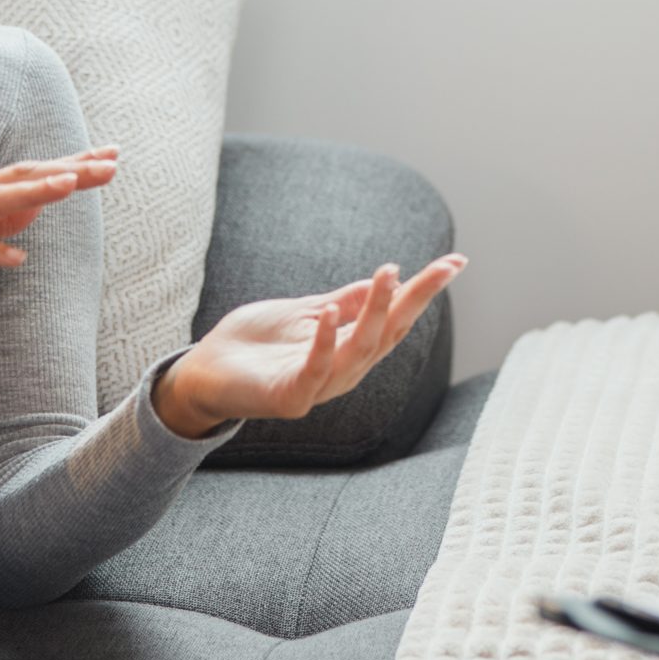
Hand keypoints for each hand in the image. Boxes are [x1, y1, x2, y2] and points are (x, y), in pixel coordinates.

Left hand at [153, 255, 467, 437]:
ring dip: (374, 311)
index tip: (456, 262)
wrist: (203, 373)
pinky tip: (328, 315)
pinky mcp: (290, 397)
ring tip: (386, 274)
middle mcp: (343, 370)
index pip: (395, 318)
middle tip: (444, 267)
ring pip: (359, 348)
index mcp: (349, 348)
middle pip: (389, 333)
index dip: (424, 291)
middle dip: (417, 299)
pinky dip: (323, 344)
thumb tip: (386, 279)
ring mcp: (319, 386)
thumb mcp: (304, 312)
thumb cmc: (253, 345)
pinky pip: (313, 371)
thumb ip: (341, 302)